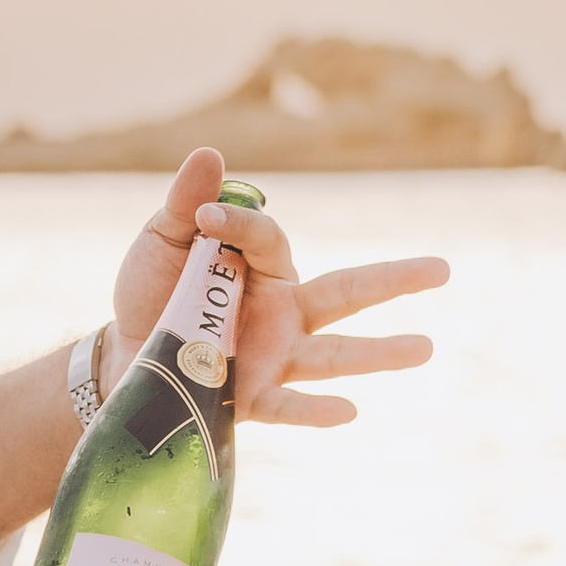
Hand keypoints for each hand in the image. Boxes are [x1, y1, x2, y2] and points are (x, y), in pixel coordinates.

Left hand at [108, 148, 447, 426]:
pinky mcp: (249, 398)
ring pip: (334, 355)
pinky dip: (315, 410)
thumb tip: (210, 154)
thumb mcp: (163, 241)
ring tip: (425, 348)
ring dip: (378, 353)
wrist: (121, 353)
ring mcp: (272, 356)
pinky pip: (287, 405)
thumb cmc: (151, 292)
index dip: (240, 224)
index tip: (205, 218)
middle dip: (395, 281)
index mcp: (264, 268)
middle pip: (346, 294)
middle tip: (444, 270)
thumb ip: (187, 204)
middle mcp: (283, 313)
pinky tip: (349, 411)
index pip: (270, 238)